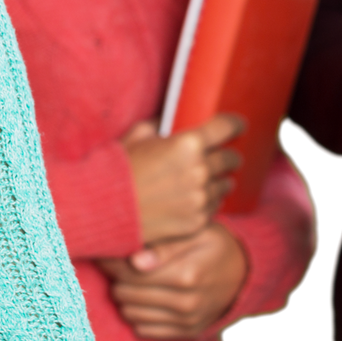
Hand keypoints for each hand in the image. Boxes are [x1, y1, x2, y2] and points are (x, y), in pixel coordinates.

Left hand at [99, 224, 249, 339]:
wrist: (244, 274)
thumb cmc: (215, 245)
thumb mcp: (197, 233)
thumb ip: (166, 246)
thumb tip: (135, 261)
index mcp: (186, 275)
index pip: (131, 273)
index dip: (111, 262)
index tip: (104, 251)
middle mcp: (185, 303)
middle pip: (126, 294)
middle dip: (115, 277)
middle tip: (114, 262)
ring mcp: (185, 322)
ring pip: (130, 314)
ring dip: (124, 296)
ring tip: (128, 278)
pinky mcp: (185, 333)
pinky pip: (144, 331)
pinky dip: (137, 314)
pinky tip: (142, 297)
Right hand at [121, 114, 244, 245]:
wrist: (103, 208)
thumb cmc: (118, 168)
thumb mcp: (139, 134)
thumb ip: (162, 124)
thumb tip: (173, 119)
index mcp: (188, 143)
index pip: (228, 127)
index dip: (235, 124)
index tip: (238, 125)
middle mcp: (200, 171)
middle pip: (232, 158)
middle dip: (227, 154)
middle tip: (220, 154)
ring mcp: (200, 199)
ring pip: (227, 184)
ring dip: (219, 179)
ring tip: (206, 178)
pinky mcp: (197, 221)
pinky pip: (216, 207)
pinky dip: (210, 200)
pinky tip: (195, 197)